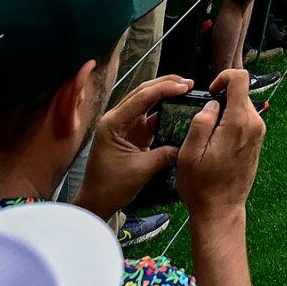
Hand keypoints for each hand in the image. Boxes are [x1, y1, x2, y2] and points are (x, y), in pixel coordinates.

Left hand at [73, 73, 191, 218]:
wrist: (97, 202)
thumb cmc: (111, 187)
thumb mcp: (141, 170)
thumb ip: (165, 154)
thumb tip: (187, 145)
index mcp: (113, 124)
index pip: (141, 98)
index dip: (165, 89)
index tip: (185, 86)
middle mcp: (116, 119)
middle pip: (143, 93)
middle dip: (166, 85)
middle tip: (189, 83)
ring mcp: (124, 126)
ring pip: (147, 102)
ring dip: (166, 95)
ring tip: (187, 91)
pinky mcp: (132, 134)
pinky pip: (150, 117)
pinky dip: (164, 112)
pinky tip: (179, 110)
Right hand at [177, 67, 266, 219]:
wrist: (221, 209)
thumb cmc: (202, 185)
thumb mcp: (190, 153)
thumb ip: (201, 122)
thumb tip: (211, 104)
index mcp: (240, 122)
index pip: (241, 79)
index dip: (223, 78)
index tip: (209, 93)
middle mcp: (255, 124)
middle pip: (241, 93)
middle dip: (220, 100)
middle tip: (202, 122)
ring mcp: (258, 133)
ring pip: (241, 107)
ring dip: (224, 114)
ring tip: (206, 137)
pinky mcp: (256, 142)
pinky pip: (243, 121)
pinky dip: (229, 124)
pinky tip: (215, 144)